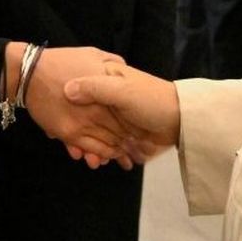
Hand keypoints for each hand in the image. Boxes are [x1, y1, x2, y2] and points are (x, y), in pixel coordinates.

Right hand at [17, 45, 131, 167]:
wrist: (27, 72)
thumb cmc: (60, 61)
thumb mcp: (92, 53)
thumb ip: (113, 61)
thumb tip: (124, 68)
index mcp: (108, 89)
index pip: (128, 112)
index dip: (137, 124)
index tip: (143, 131)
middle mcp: (99, 108)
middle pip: (121, 131)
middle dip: (131, 143)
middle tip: (136, 151)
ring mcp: (84, 122)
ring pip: (106, 143)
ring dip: (116, 152)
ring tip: (123, 157)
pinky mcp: (69, 132)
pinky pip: (89, 148)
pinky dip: (98, 154)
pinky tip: (101, 156)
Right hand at [63, 61, 179, 165]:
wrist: (180, 121)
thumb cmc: (151, 100)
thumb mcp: (121, 90)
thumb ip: (95, 88)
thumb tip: (67, 90)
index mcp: (105, 79)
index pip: (78, 93)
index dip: (69, 108)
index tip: (61, 124)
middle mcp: (107, 97)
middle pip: (83, 116)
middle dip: (77, 135)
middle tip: (76, 151)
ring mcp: (114, 116)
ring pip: (92, 133)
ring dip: (88, 148)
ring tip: (90, 160)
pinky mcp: (123, 133)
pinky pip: (105, 145)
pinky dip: (100, 153)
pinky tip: (98, 161)